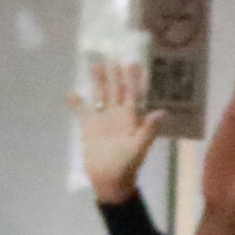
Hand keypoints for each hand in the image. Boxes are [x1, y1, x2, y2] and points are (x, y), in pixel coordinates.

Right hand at [73, 56, 166, 204]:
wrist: (110, 179)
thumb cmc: (128, 164)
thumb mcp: (139, 147)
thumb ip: (148, 129)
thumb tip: (162, 112)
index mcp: (131, 118)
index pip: (135, 94)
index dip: (135, 79)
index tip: (135, 62)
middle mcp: (118, 114)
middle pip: (116, 89)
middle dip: (115, 73)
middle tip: (113, 54)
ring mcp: (103, 119)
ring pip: (100, 95)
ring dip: (98, 81)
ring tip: (94, 64)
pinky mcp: (89, 126)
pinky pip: (82, 111)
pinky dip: (77, 102)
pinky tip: (72, 92)